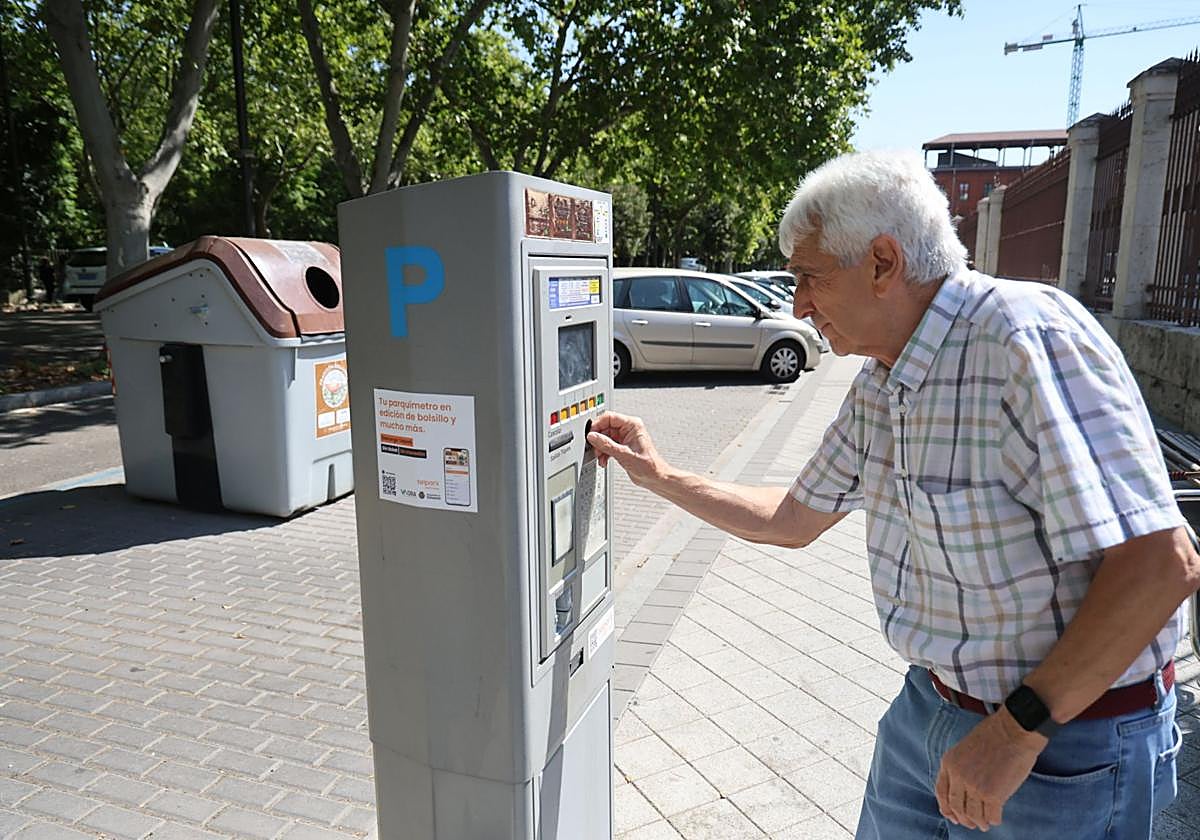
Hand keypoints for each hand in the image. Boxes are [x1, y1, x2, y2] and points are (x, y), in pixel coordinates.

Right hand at [586, 411, 668, 487]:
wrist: (654, 477)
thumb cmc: (648, 465)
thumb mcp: (624, 454)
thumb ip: (606, 444)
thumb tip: (593, 436)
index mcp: (632, 425)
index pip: (609, 417)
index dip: (597, 425)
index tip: (590, 434)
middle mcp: (628, 429)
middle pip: (605, 428)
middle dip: (598, 440)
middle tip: (595, 449)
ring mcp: (624, 438)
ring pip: (604, 438)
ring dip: (600, 448)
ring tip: (601, 457)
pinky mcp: (621, 446)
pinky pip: (607, 445)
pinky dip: (603, 453)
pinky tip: (604, 460)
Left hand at [935, 707, 1046, 830]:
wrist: (1014, 730)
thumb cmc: (994, 735)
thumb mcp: (965, 748)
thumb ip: (960, 767)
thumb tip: (962, 789)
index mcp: (949, 763)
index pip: (941, 792)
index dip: (946, 808)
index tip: (952, 816)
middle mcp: (958, 776)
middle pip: (956, 807)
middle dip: (964, 819)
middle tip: (972, 824)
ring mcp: (975, 787)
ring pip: (973, 815)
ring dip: (979, 822)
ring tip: (985, 824)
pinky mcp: (994, 795)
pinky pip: (991, 816)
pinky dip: (994, 820)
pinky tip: (996, 818)